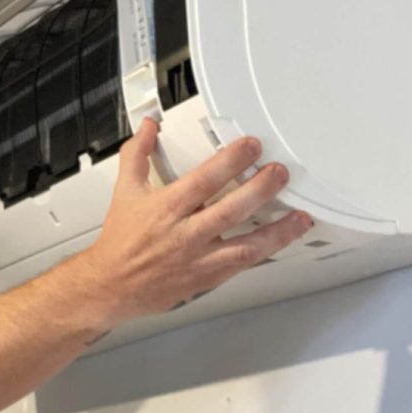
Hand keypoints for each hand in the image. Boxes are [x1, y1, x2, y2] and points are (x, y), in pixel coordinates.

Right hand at [81, 118, 312, 325]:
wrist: (112, 284)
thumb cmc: (120, 242)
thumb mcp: (124, 191)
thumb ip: (137, 155)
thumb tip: (147, 127)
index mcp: (167, 208)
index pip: (204, 180)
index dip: (231, 161)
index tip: (251, 146)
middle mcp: (185, 234)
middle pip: (230, 211)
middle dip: (260, 190)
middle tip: (280, 173)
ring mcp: (199, 259)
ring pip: (245, 246)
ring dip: (277, 231)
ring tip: (300, 217)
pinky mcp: (207, 278)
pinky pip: (242, 266)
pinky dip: (265, 253)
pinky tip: (282, 241)